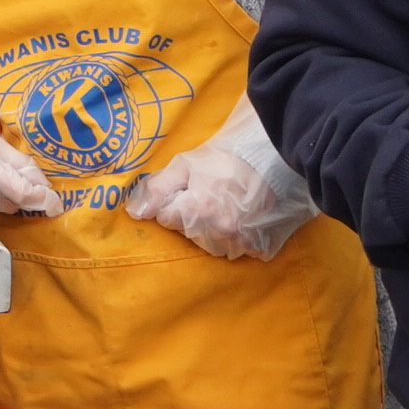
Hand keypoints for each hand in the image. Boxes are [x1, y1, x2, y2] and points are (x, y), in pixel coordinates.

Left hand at [122, 98, 318, 261]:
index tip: (190, 189)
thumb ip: (157, 189)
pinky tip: (245, 219)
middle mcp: (218, 232)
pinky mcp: (262, 248)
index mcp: (197, 212)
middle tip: (211, 194)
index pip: (167, 219)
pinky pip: (242, 251)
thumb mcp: (184, 165)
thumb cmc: (225, 158)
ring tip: (227, 206)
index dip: (175, 201)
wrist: (274, 157)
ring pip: (213, 245)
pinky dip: (240, 239)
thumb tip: (134, 213)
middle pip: (189, 234)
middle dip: (193, 217)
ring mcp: (242, 243)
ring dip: (213, 231)